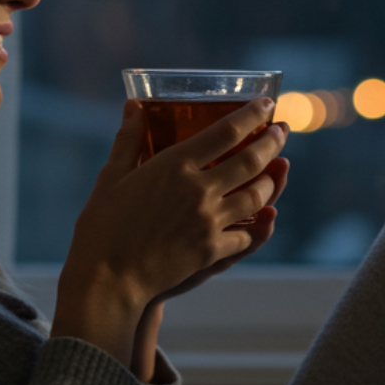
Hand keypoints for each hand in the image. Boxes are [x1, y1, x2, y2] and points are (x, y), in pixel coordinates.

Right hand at [51, 98, 288, 366]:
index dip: (252, 115)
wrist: (107, 279)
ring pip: (257, 196)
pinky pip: (247, 235)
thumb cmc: (101, 226)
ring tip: (276, 171)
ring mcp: (209, 222)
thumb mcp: (111, 176)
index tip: (266, 105)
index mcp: (175, 165)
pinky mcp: (212, 251)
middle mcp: (199, 190)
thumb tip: (133, 106)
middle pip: (251, 160)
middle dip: (272, 142)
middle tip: (282, 131)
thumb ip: (128, 139)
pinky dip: (258, 225)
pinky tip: (262, 217)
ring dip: (271, 181)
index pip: (227, 131)